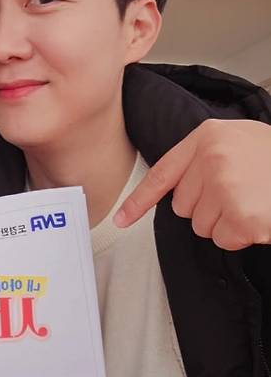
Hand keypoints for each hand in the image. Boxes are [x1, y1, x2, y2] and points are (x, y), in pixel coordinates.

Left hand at [115, 119, 270, 249]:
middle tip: (243, 192)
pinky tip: (261, 216)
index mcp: (207, 137)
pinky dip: (242, 236)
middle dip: (208, 208)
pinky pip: (224, 239)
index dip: (139, 201)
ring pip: (201, 226)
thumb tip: (178, 191)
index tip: (121, 220)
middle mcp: (211, 158)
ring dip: (226, 223)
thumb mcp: (240, 142)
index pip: (162, 174)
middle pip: (182, 207)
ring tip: (255, 200)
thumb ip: (205, 159)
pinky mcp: (242, 214)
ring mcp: (226, 186)